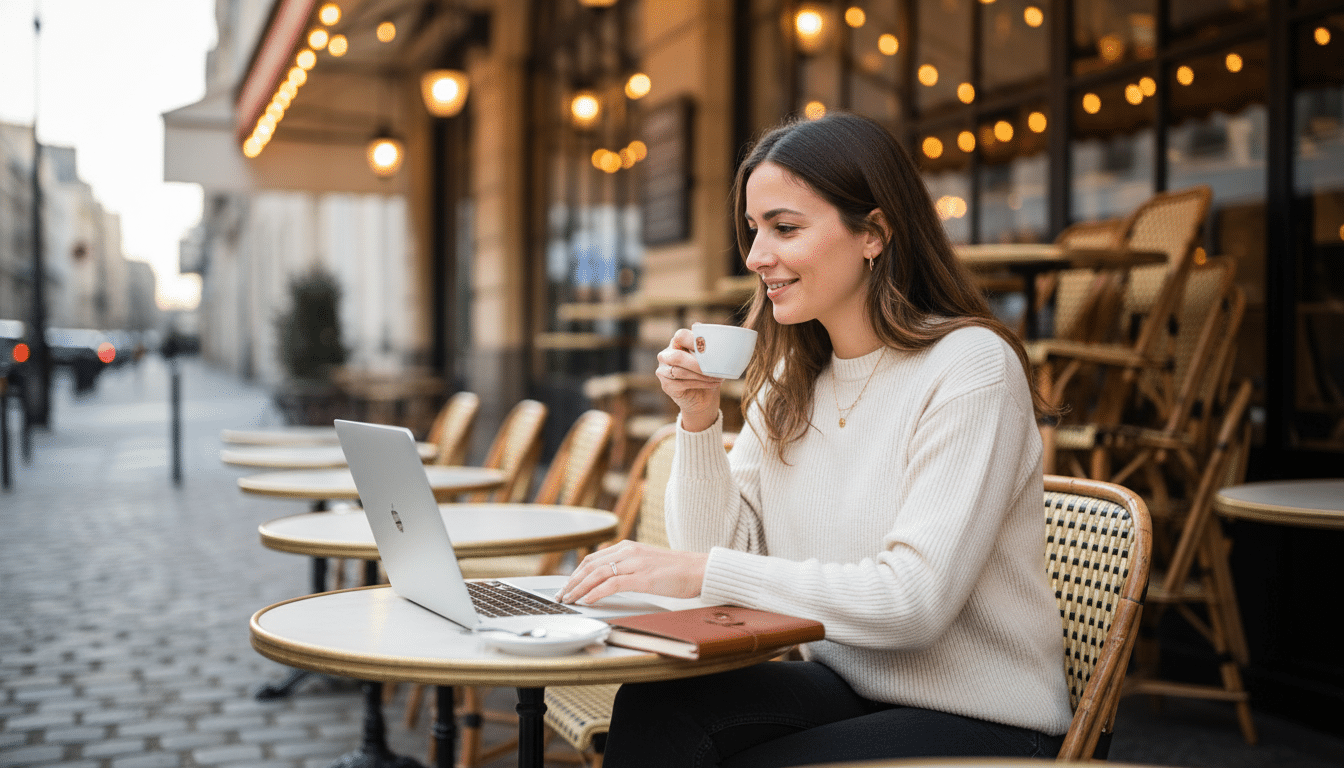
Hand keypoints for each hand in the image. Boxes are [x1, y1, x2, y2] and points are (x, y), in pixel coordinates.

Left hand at [559, 541, 708, 605]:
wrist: (700, 569)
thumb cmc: (676, 570)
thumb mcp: (646, 563)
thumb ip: (628, 566)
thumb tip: (608, 579)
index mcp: (628, 547)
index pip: (593, 558)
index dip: (576, 572)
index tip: (567, 585)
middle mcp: (628, 552)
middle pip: (590, 565)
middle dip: (572, 581)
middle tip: (561, 595)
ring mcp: (636, 564)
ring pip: (598, 574)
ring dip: (579, 588)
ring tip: (570, 599)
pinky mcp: (644, 578)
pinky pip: (613, 584)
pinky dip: (596, 592)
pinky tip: (588, 600)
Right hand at [657, 327, 722, 432]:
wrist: (704, 399)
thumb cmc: (708, 374)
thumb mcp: (710, 358)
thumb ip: (707, 344)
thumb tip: (705, 328)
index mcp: (677, 343)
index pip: (680, 336)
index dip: (693, 340)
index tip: (710, 348)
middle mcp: (667, 354)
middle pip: (677, 356)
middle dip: (697, 363)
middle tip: (715, 368)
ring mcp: (663, 370)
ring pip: (679, 371)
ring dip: (701, 375)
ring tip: (718, 377)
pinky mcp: (666, 385)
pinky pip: (681, 383)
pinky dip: (700, 383)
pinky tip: (713, 384)